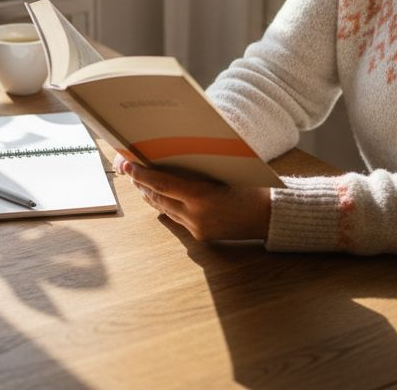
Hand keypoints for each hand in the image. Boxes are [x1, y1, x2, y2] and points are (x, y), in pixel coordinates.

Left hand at [114, 154, 270, 240]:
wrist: (269, 215)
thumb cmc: (250, 187)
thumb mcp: (223, 173)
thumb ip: (196, 172)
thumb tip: (169, 161)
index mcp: (201, 197)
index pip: (163, 184)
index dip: (142, 174)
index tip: (128, 165)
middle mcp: (195, 216)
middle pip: (158, 198)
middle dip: (142, 184)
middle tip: (128, 169)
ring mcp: (197, 228)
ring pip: (164, 210)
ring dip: (151, 196)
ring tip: (139, 182)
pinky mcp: (200, 235)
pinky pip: (176, 219)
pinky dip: (166, 206)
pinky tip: (159, 197)